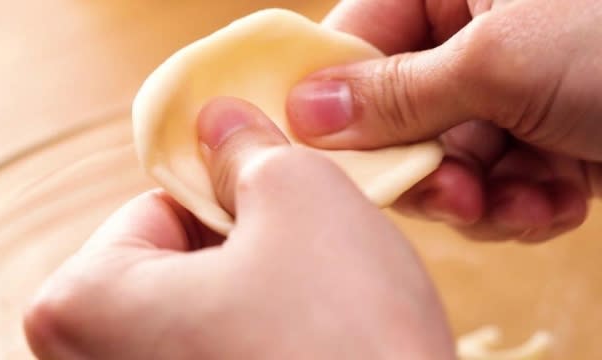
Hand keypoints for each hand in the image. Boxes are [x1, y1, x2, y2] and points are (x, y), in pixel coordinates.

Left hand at [24, 97, 453, 359]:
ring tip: (318, 322)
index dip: (228, 200)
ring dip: (264, 297)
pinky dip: (269, 344)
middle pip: (176, 264)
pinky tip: (314, 355)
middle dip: (245, 251)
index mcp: (81, 305)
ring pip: (208, 312)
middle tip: (306, 269)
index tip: (278, 218)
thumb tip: (220, 124)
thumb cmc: (345, 342)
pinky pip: (228, 355)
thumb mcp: (298, 196)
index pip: (156, 207)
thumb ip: (245, 147)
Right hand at [286, 0, 601, 240]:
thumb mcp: (502, 62)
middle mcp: (475, 31)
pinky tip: (555, 201)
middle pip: (398, 113)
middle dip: (425, 166)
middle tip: (449, 194)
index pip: (356, 40)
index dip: (334, 101)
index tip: (329, 156)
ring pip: (447, 158)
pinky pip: (495, 180)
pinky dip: (519, 204)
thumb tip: (309, 112)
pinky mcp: (541, 133)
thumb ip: (398, 92)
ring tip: (513, 202)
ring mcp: (509, 87)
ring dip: (476, 195)